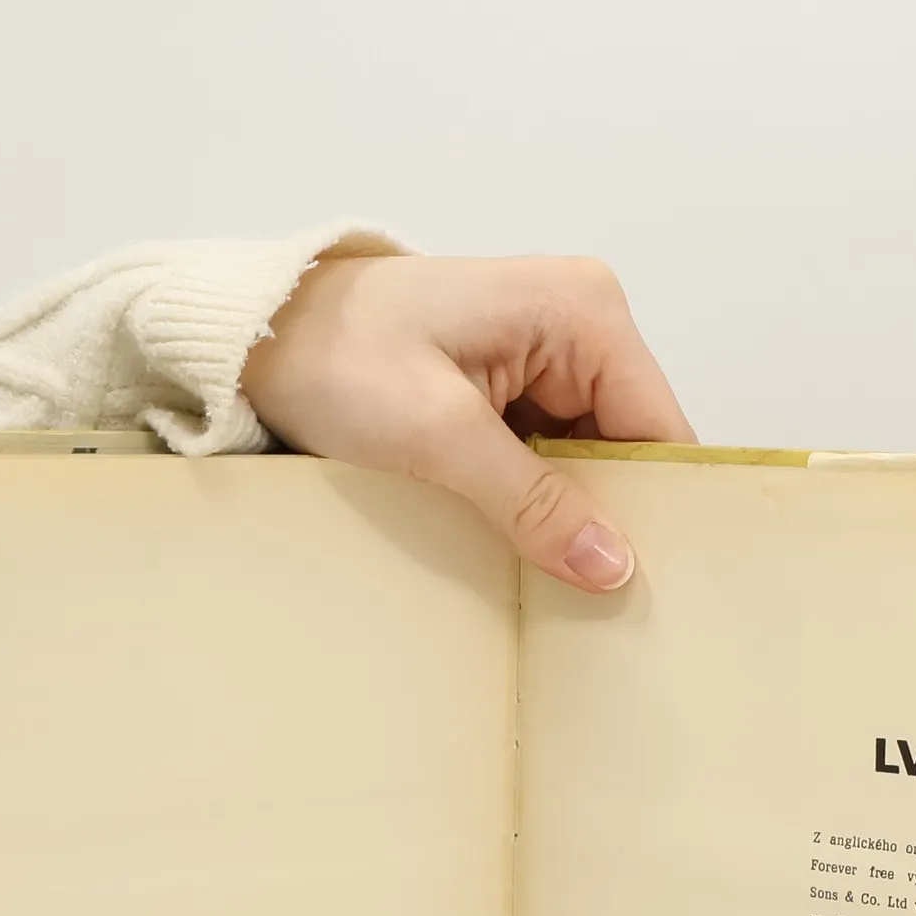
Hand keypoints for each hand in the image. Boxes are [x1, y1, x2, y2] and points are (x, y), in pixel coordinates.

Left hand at [241, 255, 695, 592]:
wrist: (255, 336)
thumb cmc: (334, 357)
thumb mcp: (437, 435)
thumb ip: (532, 502)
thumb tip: (614, 566)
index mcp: (584, 311)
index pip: (660, 428)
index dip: (657, 509)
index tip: (644, 590)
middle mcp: (582, 323)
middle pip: (633, 448)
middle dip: (613, 519)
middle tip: (595, 604)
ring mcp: (548, 356)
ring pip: (592, 463)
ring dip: (570, 519)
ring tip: (555, 584)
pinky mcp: (512, 386)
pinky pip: (551, 459)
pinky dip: (538, 505)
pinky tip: (522, 549)